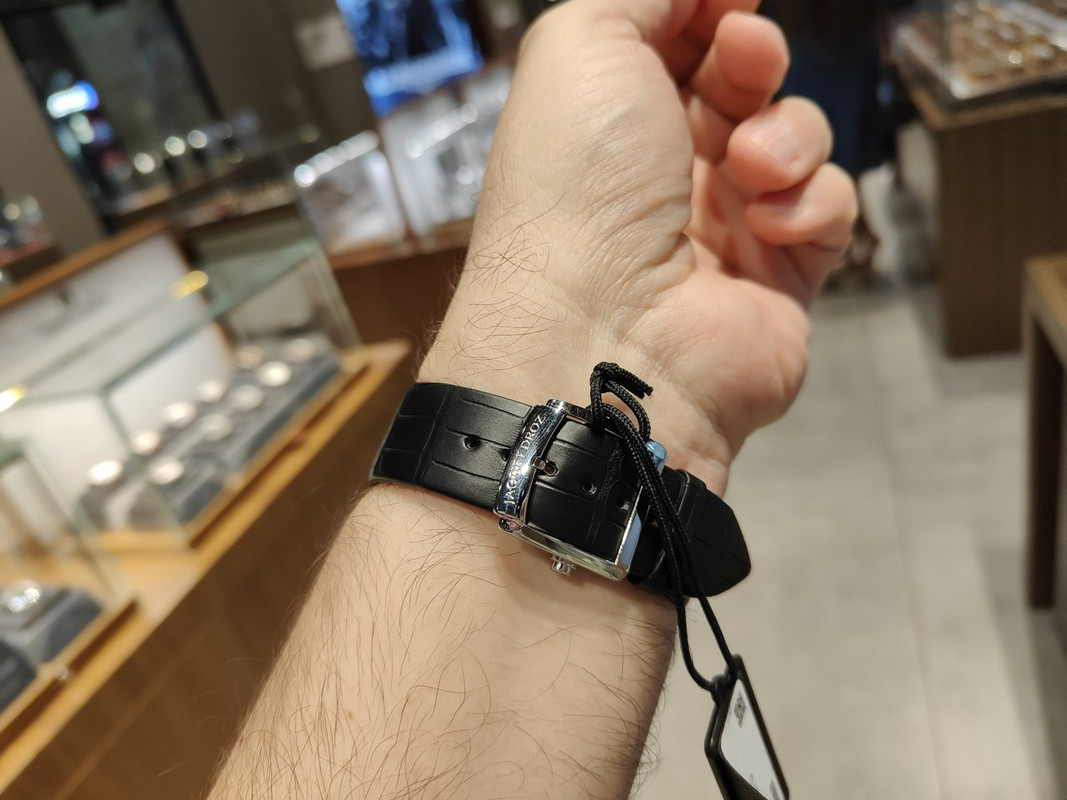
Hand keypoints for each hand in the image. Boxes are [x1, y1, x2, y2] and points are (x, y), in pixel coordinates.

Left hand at [423, 0, 856, 492]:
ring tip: (746, 169)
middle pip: (743, 84)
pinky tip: (767, 227)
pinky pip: (828, 209)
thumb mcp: (583, 44)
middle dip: (754, 58)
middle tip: (745, 61)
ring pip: (796, 138)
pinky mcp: (780, 278)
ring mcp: (725, 226)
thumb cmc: (578, 183)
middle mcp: (664, 172)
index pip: (681, 45)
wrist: (602, 331)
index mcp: (610, 120)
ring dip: (785, 134)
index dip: (714, 14)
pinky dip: (808, 205)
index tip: (732, 5)